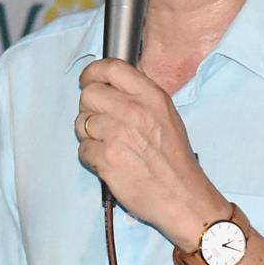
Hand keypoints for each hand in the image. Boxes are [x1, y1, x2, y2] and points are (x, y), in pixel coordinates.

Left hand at [76, 58, 222, 247]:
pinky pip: (82, 150)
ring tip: (108, 145)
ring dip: (88, 134)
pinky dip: (91, 157)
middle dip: (88, 107)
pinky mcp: (107, 160)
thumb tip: (109, 86)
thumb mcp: (167, 115)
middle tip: (99, 121)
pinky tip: (109, 162)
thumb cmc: (174, 159)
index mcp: (151, 96)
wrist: (182, 197)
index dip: (93, 72)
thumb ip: (140, 97)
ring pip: (81, 122)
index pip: (111, 68)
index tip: (88, 80)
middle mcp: (134, 111)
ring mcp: (118, 135)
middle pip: (89, 94)